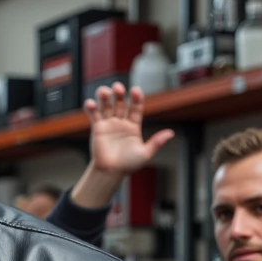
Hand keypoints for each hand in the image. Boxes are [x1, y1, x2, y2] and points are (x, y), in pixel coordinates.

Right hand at [71, 83, 174, 209]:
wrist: (111, 172)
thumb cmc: (128, 164)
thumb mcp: (145, 154)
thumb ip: (156, 142)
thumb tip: (171, 133)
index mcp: (134, 125)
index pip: (136, 107)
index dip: (136, 98)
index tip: (135, 90)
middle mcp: (121, 122)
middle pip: (120, 103)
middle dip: (119, 94)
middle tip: (117, 88)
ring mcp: (109, 124)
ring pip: (107, 106)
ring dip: (104, 97)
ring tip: (103, 92)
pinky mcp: (98, 128)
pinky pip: (94, 115)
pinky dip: (91, 108)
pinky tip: (90, 103)